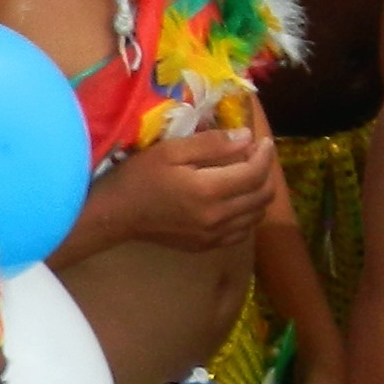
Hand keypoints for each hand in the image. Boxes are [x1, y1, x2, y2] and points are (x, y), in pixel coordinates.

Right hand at [102, 128, 276, 250]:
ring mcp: (212, 235)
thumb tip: (247, 138)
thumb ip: (212, 144)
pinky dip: (248, 214)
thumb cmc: (139, 177)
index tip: (263, 141)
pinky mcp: (205, 245)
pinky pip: (241, 231)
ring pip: (256, 216)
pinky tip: (236, 199)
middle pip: (262, 196)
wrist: (115, 215)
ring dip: (260, 193)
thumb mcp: (172, 150)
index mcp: (209, 191)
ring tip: (248, 173)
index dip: (265, 155)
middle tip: (257, 155)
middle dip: (267, 172)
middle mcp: (217, 217)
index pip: (255, 173)